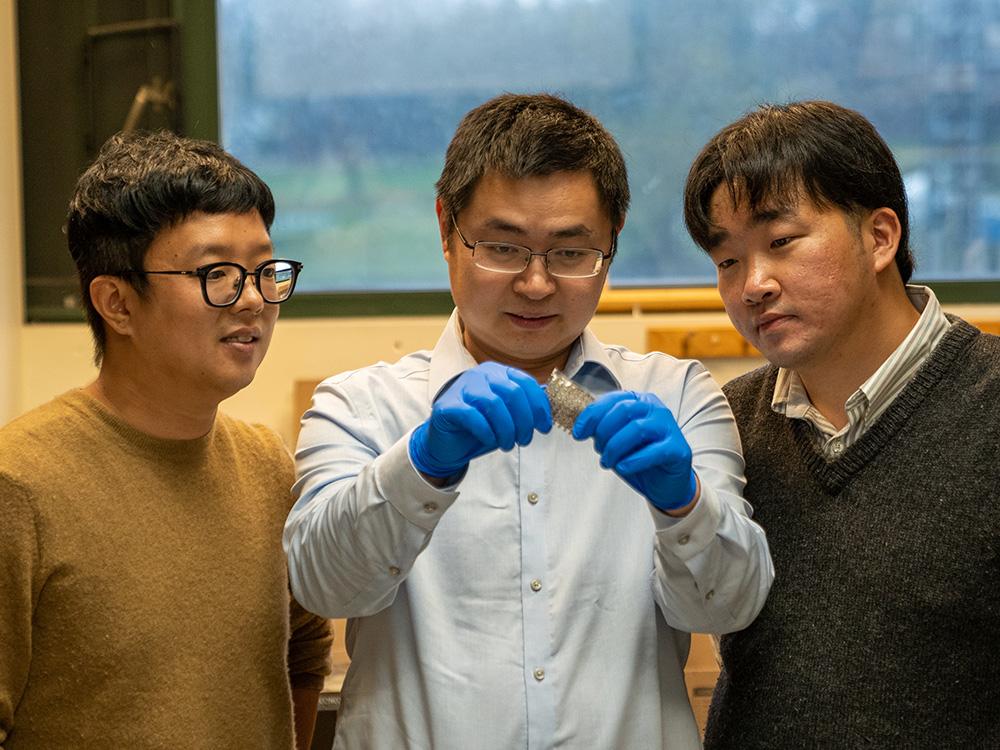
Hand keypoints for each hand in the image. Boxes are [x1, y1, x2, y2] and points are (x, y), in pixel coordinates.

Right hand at [409, 362, 551, 477]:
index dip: (539, 406)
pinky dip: (487, 431)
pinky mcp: (448, 406)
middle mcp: (480, 375)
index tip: (544, 427)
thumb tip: (551, 409)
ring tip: (508, 444)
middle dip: (524, 421)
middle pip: (512, 393)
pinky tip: (491, 441)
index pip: (526, 383)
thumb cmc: (482, 427)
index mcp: (498, 372)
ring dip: (506, 429)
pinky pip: (472, 416)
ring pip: (494, 404)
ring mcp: (462, 388)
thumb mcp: (508, 415)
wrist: (448, 442)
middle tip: (525, 440)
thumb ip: (525, 407)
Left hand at [573, 391, 697, 511]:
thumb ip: (603, 430)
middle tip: (599, 451)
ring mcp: (669, 428)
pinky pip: (654, 451)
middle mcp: (656, 409)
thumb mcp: (616, 441)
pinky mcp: (679, 448)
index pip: (612, 399)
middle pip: (623, 410)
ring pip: (636, 428)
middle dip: (604, 432)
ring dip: (615, 448)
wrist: (665, 484)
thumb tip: (582, 427)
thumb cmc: (639, 459)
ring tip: (608, 462)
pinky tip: (623, 468)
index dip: (591, 415)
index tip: (578, 434)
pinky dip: (633, 461)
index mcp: (640, 402)